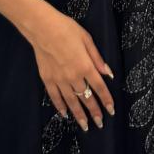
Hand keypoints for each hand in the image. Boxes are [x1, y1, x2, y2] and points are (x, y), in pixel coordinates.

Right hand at [25, 3, 115, 131]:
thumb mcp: (87, 39)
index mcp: (85, 66)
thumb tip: (108, 73)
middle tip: (100, 123)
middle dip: (94, 112)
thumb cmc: (66, 29)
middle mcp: (73, 76)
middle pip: (86, 98)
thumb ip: (97, 58)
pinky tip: (65, 114)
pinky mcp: (47, 79)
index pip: (99, 87)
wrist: (42, 28)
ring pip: (72, 102)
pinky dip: (60, 107)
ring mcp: (59, 80)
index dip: (106, 100)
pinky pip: (55, 97)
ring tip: (85, 126)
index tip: (111, 111)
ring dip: (79, 115)